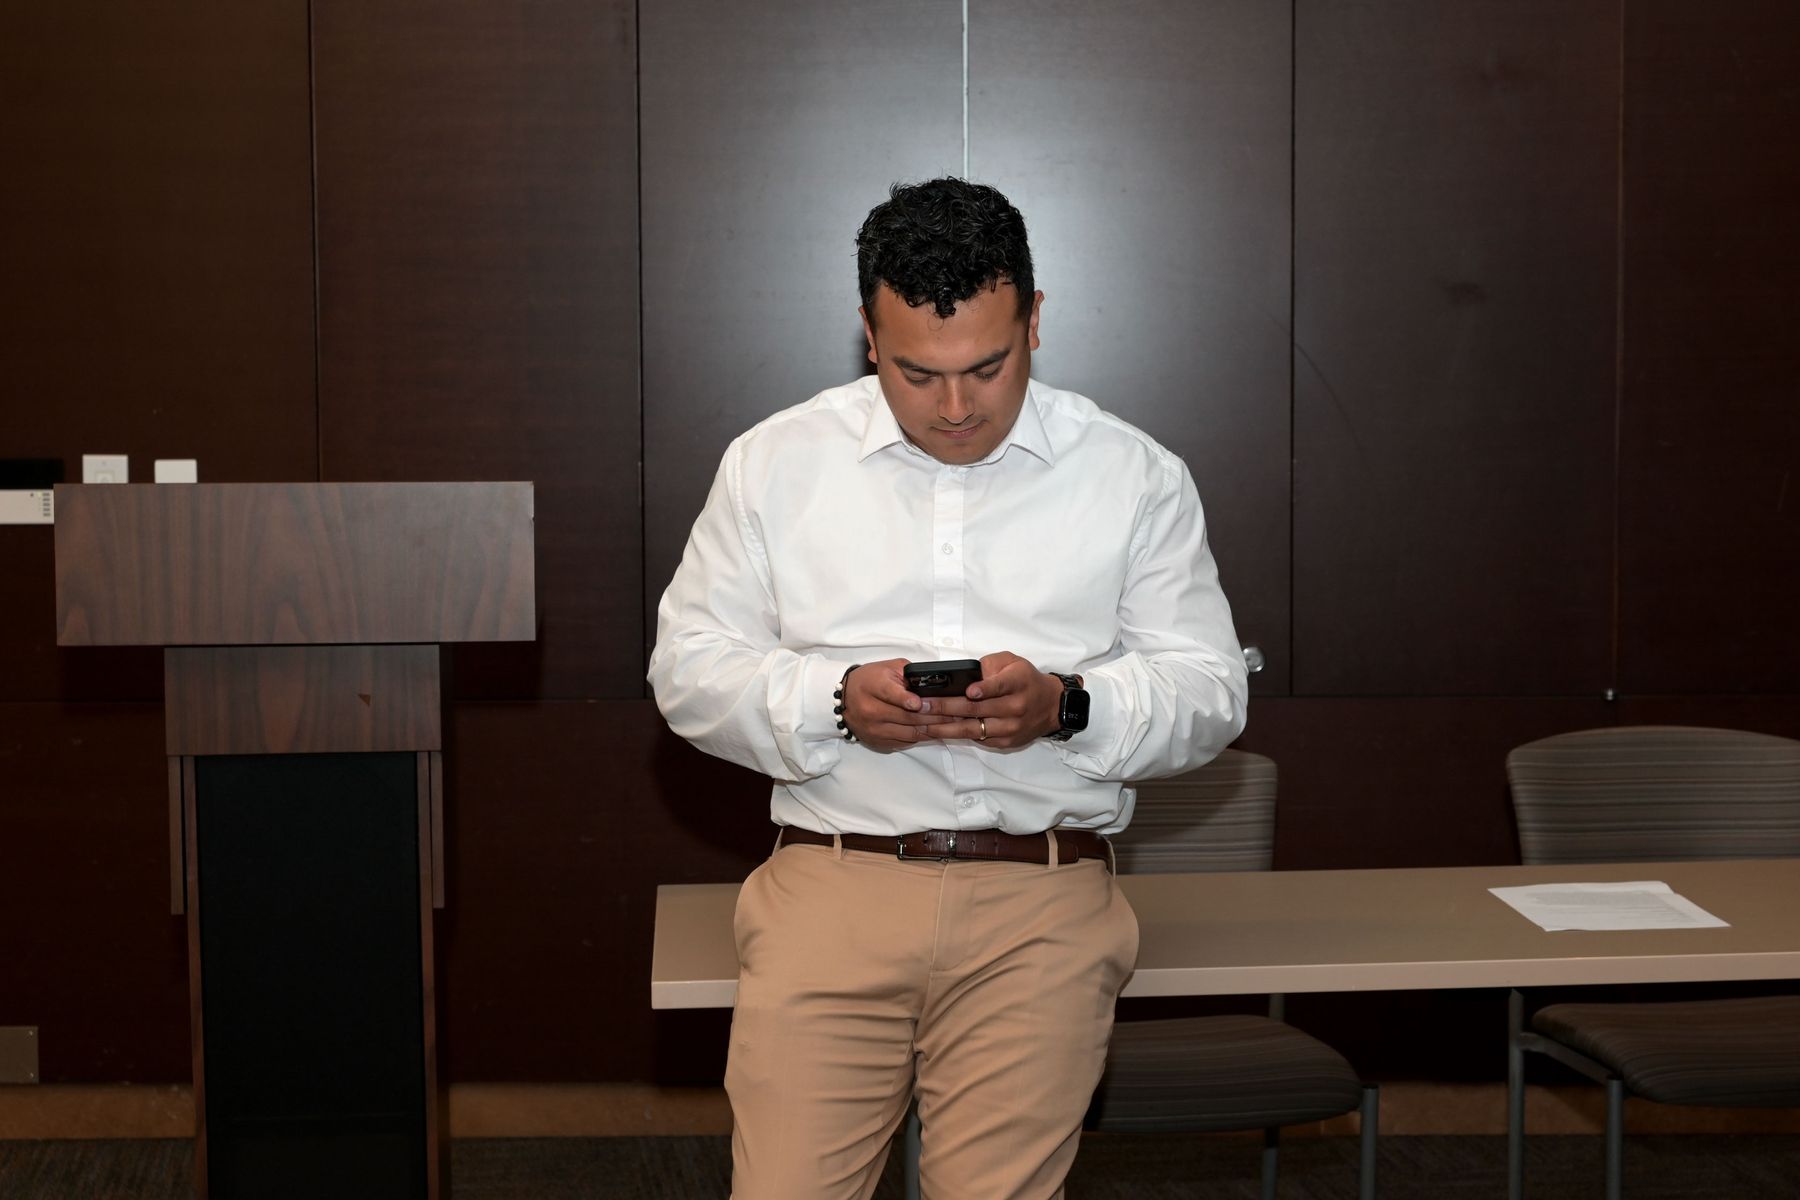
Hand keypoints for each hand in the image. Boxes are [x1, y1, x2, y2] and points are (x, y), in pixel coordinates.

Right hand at [839, 658, 961, 752]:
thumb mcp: (887, 668)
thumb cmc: (869, 680)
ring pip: (909, 732)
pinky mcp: (879, 742)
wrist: (844, 699)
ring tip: (953, 723)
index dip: (907, 700)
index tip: (920, 703)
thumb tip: (934, 683)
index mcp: (873, 687)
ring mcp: (875, 729)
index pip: (890, 695)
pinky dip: (923, 736)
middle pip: (906, 717)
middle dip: (934, 715)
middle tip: (956, 713)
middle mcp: (872, 711)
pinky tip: (937, 730)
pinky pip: (906, 741)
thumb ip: (910, 674)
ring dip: (933, 728)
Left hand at [921, 652, 1063, 748]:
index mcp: (1017, 683)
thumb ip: (990, 665)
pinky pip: (977, 738)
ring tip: (922, 723)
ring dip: (945, 728)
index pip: (999, 686)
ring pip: (973, 729)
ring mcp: (1010, 727)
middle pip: (977, 709)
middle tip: (922, 705)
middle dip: (946, 707)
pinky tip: (938, 731)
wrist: (1051, 706)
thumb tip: (966, 675)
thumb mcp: (1013, 662)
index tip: (968, 691)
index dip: (984, 689)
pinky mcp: (1005, 742)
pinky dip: (956, 735)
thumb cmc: (1027, 680)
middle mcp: (1015, 707)